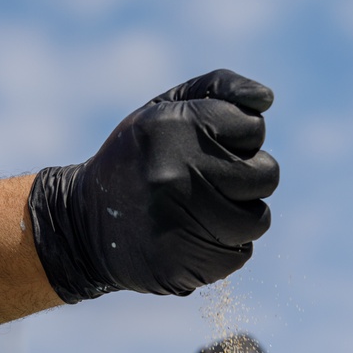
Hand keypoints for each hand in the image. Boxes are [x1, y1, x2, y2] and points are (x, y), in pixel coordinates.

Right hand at [28, 69, 279, 302]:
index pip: (253, 128)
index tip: (209, 146)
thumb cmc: (136, 158)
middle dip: (248, 176)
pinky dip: (223, 246)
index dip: (238, 137)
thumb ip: (219, 89)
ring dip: (238, 215)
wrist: (85, 225)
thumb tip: (266, 99)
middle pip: (266, 175)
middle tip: (212, 180)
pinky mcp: (190, 263)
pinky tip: (191, 236)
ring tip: (201, 210)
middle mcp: (179, 173)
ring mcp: (184, 222)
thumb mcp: (163, 108)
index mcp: (175, 127)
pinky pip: (240, 253)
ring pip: (257, 219)